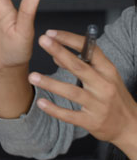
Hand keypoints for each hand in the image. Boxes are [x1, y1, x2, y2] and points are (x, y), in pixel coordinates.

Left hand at [30, 30, 136, 149]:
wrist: (131, 126)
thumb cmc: (115, 98)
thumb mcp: (104, 79)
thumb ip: (83, 66)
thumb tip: (57, 56)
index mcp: (108, 72)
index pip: (91, 50)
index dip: (71, 40)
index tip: (52, 33)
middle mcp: (104, 86)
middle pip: (80, 67)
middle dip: (60, 52)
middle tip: (42, 41)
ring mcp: (99, 105)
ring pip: (72, 92)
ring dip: (51, 83)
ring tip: (32, 76)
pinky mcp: (91, 122)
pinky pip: (70, 115)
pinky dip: (54, 109)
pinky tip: (41, 102)